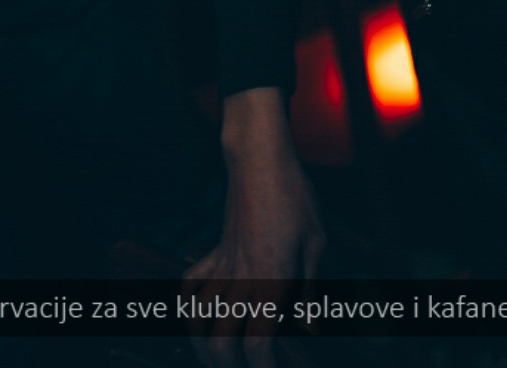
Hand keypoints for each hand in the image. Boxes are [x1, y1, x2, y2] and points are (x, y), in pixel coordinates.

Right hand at [185, 95, 325, 367]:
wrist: (261, 159)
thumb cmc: (295, 195)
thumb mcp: (316, 241)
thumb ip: (310, 288)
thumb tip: (311, 327)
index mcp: (271, 283)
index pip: (258, 346)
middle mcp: (242, 280)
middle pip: (219, 344)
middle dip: (226, 366)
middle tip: (245, 365)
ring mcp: (222, 265)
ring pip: (198, 320)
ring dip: (204, 343)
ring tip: (219, 354)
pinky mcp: (214, 250)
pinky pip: (190, 285)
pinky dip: (189, 306)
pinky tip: (197, 315)